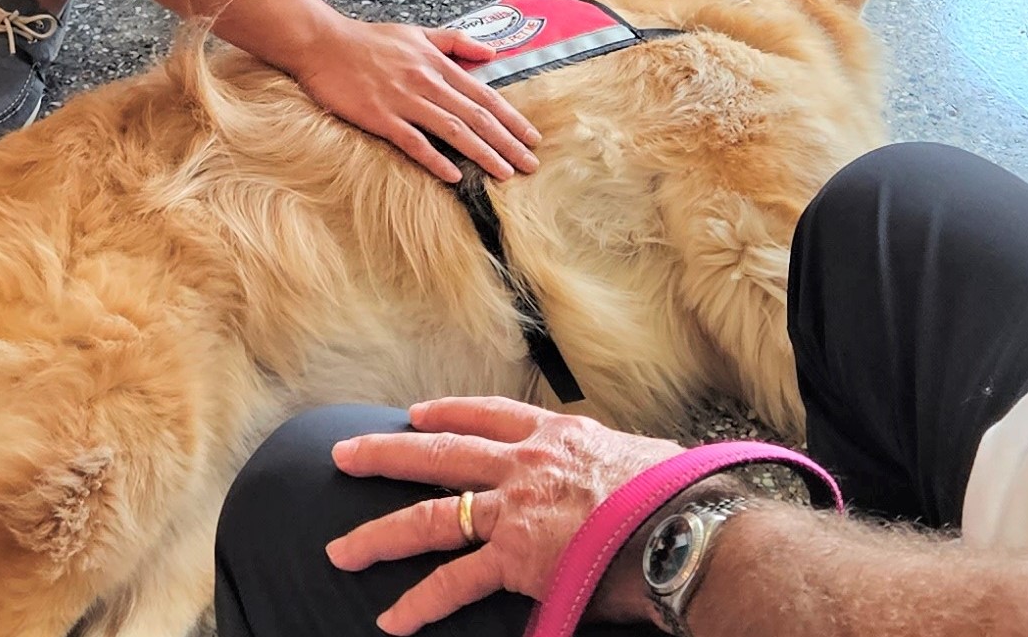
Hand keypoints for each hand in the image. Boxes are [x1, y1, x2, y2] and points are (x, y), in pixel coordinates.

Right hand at [291, 20, 540, 182]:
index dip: (511, 119)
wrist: (322, 43)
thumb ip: (455, 43)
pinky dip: (435, 159)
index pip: (484, 95)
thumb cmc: (368, 40)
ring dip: (482, 153)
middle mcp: (426, 81)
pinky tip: (454, 175)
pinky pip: (412, 142)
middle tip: (530, 165)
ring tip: (504, 173)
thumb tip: (492, 55)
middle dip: (507, 142)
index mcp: (437, 63)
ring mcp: (403, 100)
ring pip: (452, 129)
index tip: (532, 138)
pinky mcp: (379, 116)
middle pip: (476, 116)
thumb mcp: (417, 33)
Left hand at [325, 397, 684, 634]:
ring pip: (429, 516)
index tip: (416, 413)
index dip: (448, 412)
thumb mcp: (644, 457)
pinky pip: (454, 583)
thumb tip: (635, 472)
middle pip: (438, 452)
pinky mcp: (514, 557)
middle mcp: (525, 464)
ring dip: (379, 534)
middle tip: (343, 454)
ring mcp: (514, 509)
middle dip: (384, 453)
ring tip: (341, 550)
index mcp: (558, 435)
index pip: (489, 414)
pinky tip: (393, 619)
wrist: (686, 526)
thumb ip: (616, 462)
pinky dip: (420, 603)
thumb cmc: (680, 496)